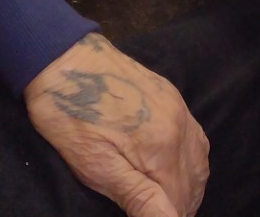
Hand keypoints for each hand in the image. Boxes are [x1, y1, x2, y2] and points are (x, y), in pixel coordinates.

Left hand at [25, 33, 207, 216]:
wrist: (61, 58)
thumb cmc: (70, 118)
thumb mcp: (97, 166)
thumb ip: (140, 198)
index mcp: (163, 148)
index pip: (179, 202)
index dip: (166, 215)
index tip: (145, 212)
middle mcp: (180, 126)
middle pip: (193, 183)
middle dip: (179, 205)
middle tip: (156, 211)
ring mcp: (177, 107)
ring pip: (199, 162)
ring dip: (188, 186)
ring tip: (168, 199)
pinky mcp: (170, 94)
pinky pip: (195, 136)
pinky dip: (190, 160)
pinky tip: (176, 167)